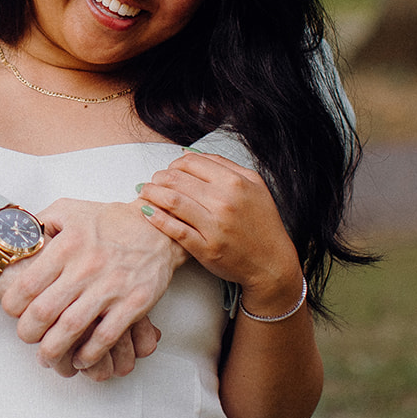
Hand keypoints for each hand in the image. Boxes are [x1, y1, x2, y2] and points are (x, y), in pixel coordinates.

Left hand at [0, 197, 183, 374]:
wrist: (156, 227)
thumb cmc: (109, 221)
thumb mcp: (69, 210)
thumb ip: (39, 222)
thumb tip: (13, 238)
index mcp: (67, 245)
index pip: (28, 283)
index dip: (13, 304)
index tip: (11, 311)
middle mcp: (86, 267)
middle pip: (45, 311)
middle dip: (29, 331)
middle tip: (26, 337)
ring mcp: (111, 287)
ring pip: (72, 328)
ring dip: (54, 349)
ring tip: (47, 357)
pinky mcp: (134, 303)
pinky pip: (106, 337)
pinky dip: (90, 354)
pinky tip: (81, 359)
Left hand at [137, 149, 300, 302]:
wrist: (272, 263)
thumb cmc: (262, 224)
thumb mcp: (254, 185)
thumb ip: (226, 166)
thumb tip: (191, 154)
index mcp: (235, 182)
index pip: (191, 162)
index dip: (174, 164)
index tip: (169, 170)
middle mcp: (224, 202)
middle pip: (177, 179)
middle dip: (158, 177)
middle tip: (152, 181)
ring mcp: (214, 226)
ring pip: (172, 201)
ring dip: (151, 193)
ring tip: (144, 192)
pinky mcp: (206, 248)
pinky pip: (174, 229)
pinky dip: (156, 218)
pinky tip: (147, 211)